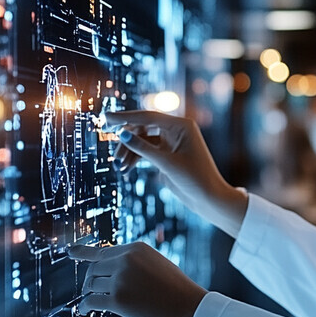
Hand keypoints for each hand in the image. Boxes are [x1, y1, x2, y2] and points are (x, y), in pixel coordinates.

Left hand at [68, 241, 205, 316]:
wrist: (192, 311)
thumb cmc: (177, 294)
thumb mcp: (157, 267)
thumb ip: (135, 265)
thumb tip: (109, 271)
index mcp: (137, 248)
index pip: (103, 251)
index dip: (85, 254)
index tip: (70, 252)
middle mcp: (127, 259)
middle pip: (94, 268)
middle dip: (90, 280)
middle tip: (89, 292)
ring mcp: (121, 278)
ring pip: (91, 284)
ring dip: (88, 294)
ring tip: (89, 303)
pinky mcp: (118, 299)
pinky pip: (91, 301)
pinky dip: (85, 306)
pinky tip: (84, 311)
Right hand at [104, 110, 246, 236]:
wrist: (209, 198)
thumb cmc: (195, 179)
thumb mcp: (166, 163)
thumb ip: (142, 148)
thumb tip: (120, 134)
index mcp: (181, 125)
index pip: (148, 117)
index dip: (125, 118)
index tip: (106, 117)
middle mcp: (176, 130)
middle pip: (143, 128)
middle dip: (127, 141)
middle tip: (113, 152)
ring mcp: (171, 141)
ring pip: (143, 140)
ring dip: (129, 152)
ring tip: (119, 167)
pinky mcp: (168, 154)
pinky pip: (147, 150)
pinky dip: (136, 158)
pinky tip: (125, 170)